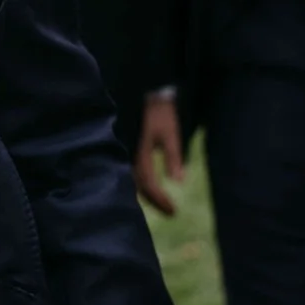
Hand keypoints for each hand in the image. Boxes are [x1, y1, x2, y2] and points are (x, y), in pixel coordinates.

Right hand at [133, 95, 186, 216]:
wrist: (146, 92)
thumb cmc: (160, 112)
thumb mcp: (170, 134)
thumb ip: (173, 157)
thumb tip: (178, 181)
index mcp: (139, 153)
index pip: (148, 184)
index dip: (160, 200)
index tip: (174, 211)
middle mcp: (129, 155)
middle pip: (138, 186)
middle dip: (154, 201)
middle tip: (170, 212)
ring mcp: (126, 151)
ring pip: (133, 179)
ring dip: (147, 193)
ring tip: (161, 203)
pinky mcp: (127, 148)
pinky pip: (131, 170)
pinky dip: (141, 182)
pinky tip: (149, 186)